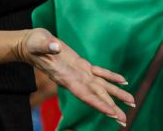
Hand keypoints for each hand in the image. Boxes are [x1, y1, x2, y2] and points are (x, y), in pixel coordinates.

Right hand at [15, 28, 134, 125]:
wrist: (31, 44)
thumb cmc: (33, 44)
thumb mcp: (38, 43)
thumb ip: (47, 46)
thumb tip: (55, 47)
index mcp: (65, 77)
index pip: (84, 94)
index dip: (98, 104)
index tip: (111, 113)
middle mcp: (74, 78)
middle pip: (96, 95)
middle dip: (111, 107)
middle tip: (125, 120)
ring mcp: (79, 72)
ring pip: (101, 86)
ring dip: (116, 95)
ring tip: (131, 102)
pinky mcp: (81, 64)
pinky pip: (99, 72)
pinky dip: (112, 77)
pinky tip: (123, 81)